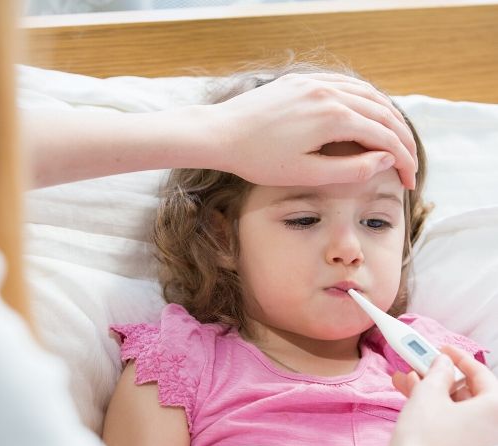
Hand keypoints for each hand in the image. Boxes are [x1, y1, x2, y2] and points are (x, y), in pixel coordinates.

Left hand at [205, 72, 417, 187]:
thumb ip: (350, 169)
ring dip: (388, 117)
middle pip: (383, 113)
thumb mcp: (307, 173)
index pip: (384, 137)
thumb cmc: (259, 160)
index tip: (410, 180)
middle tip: (409, 163)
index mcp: (334, 117)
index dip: (403, 160)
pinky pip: (346, 84)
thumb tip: (385, 161)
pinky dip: (365, 99)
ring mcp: (316, 82)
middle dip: (402, 139)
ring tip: (396, 140)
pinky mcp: (303, 80)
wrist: (221, 134)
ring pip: (368, 95)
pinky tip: (368, 112)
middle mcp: (330, 92)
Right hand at [390, 345, 497, 445]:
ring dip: (431, 390)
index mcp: (495, 410)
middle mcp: (494, 427)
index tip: (442, 348)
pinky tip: (411, 397)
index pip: (481, 373)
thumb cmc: (424, 438)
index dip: (458, 357)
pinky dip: (435, 409)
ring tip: (405, 379)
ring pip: (458, 406)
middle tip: (419, 364)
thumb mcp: (428, 393)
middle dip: (439, 375)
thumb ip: (437, 371)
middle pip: (469, 391)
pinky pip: (454, 422)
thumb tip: (443, 363)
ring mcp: (481, 442)